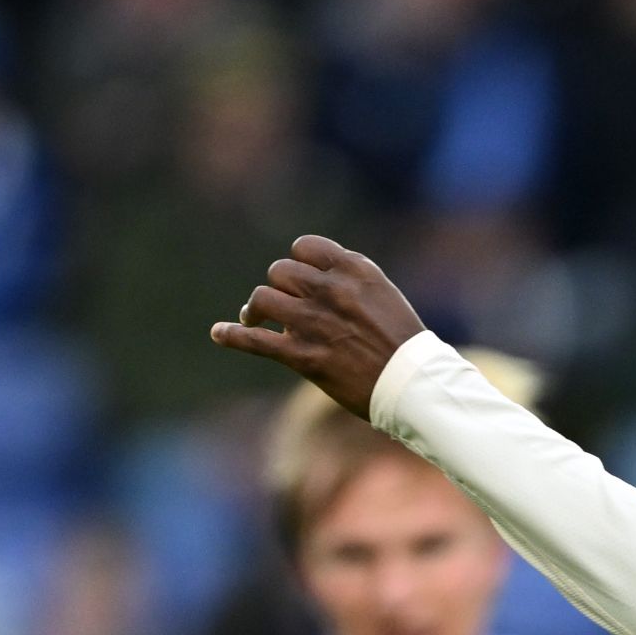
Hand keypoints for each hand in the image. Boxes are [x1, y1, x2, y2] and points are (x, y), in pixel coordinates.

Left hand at [206, 237, 428, 416]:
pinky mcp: (304, 357)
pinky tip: (218, 333)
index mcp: (354, 270)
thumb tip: (307, 276)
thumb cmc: (403, 344)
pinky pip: (255, 340)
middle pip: (280, 272)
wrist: (417, 387)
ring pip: (263, 299)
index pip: (304, 247)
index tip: (299, 280)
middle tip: (281, 307)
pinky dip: (232, 335)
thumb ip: (347, 279)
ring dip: (256, 309)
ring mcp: (315, 323)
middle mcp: (331, 290)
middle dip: (279, 288)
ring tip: (256, 320)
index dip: (297, 263)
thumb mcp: (382, 295)